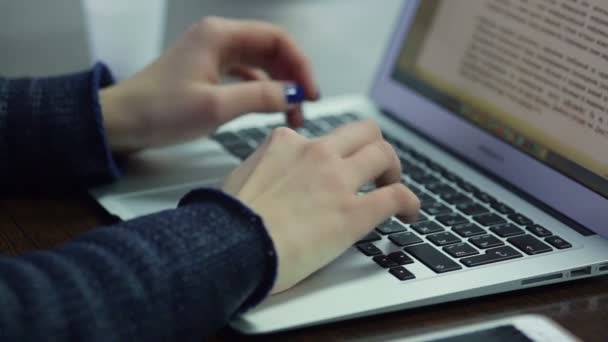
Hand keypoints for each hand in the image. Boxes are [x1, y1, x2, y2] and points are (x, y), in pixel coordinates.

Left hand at [100, 17, 318, 151]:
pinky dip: (260, 90)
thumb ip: (260, 96)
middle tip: (304, 108)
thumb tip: (294, 96)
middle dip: (292, 77)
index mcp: (220, 35)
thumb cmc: (161, 111)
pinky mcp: (206, 72)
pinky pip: (244, 75)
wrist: (120, 123)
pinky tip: (267, 109)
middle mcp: (218, 38)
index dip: (300, 64)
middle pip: (270, 49)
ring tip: (291, 115)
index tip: (311, 94)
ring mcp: (211, 55)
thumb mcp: (216, 106)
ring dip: (278, 87)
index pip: (277, 39)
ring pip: (259, 64)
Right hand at [223, 120, 419, 292]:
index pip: (320, 136)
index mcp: (285, 143)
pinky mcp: (353, 213)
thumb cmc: (227, 221)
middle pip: (362, 132)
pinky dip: (410, 202)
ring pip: (384, 154)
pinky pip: (397, 196)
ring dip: (393, 169)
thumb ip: (263, 170)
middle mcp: (315, 153)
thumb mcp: (239, 178)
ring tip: (393, 186)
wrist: (230, 245)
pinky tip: (411, 212)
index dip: (333, 153)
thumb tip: (267, 180)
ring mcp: (337, 180)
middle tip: (375, 167)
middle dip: (373, 146)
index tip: (335, 167)